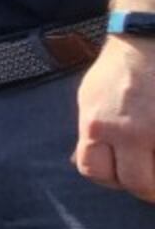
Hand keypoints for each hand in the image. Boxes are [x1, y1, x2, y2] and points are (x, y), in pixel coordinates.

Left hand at [75, 35, 154, 201]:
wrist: (149, 39)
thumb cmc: (119, 69)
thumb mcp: (90, 98)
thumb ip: (90, 131)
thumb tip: (81, 159)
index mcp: (97, 126)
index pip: (94, 171)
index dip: (109, 177)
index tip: (124, 174)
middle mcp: (128, 131)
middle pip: (136, 183)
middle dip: (146, 189)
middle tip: (154, 185)